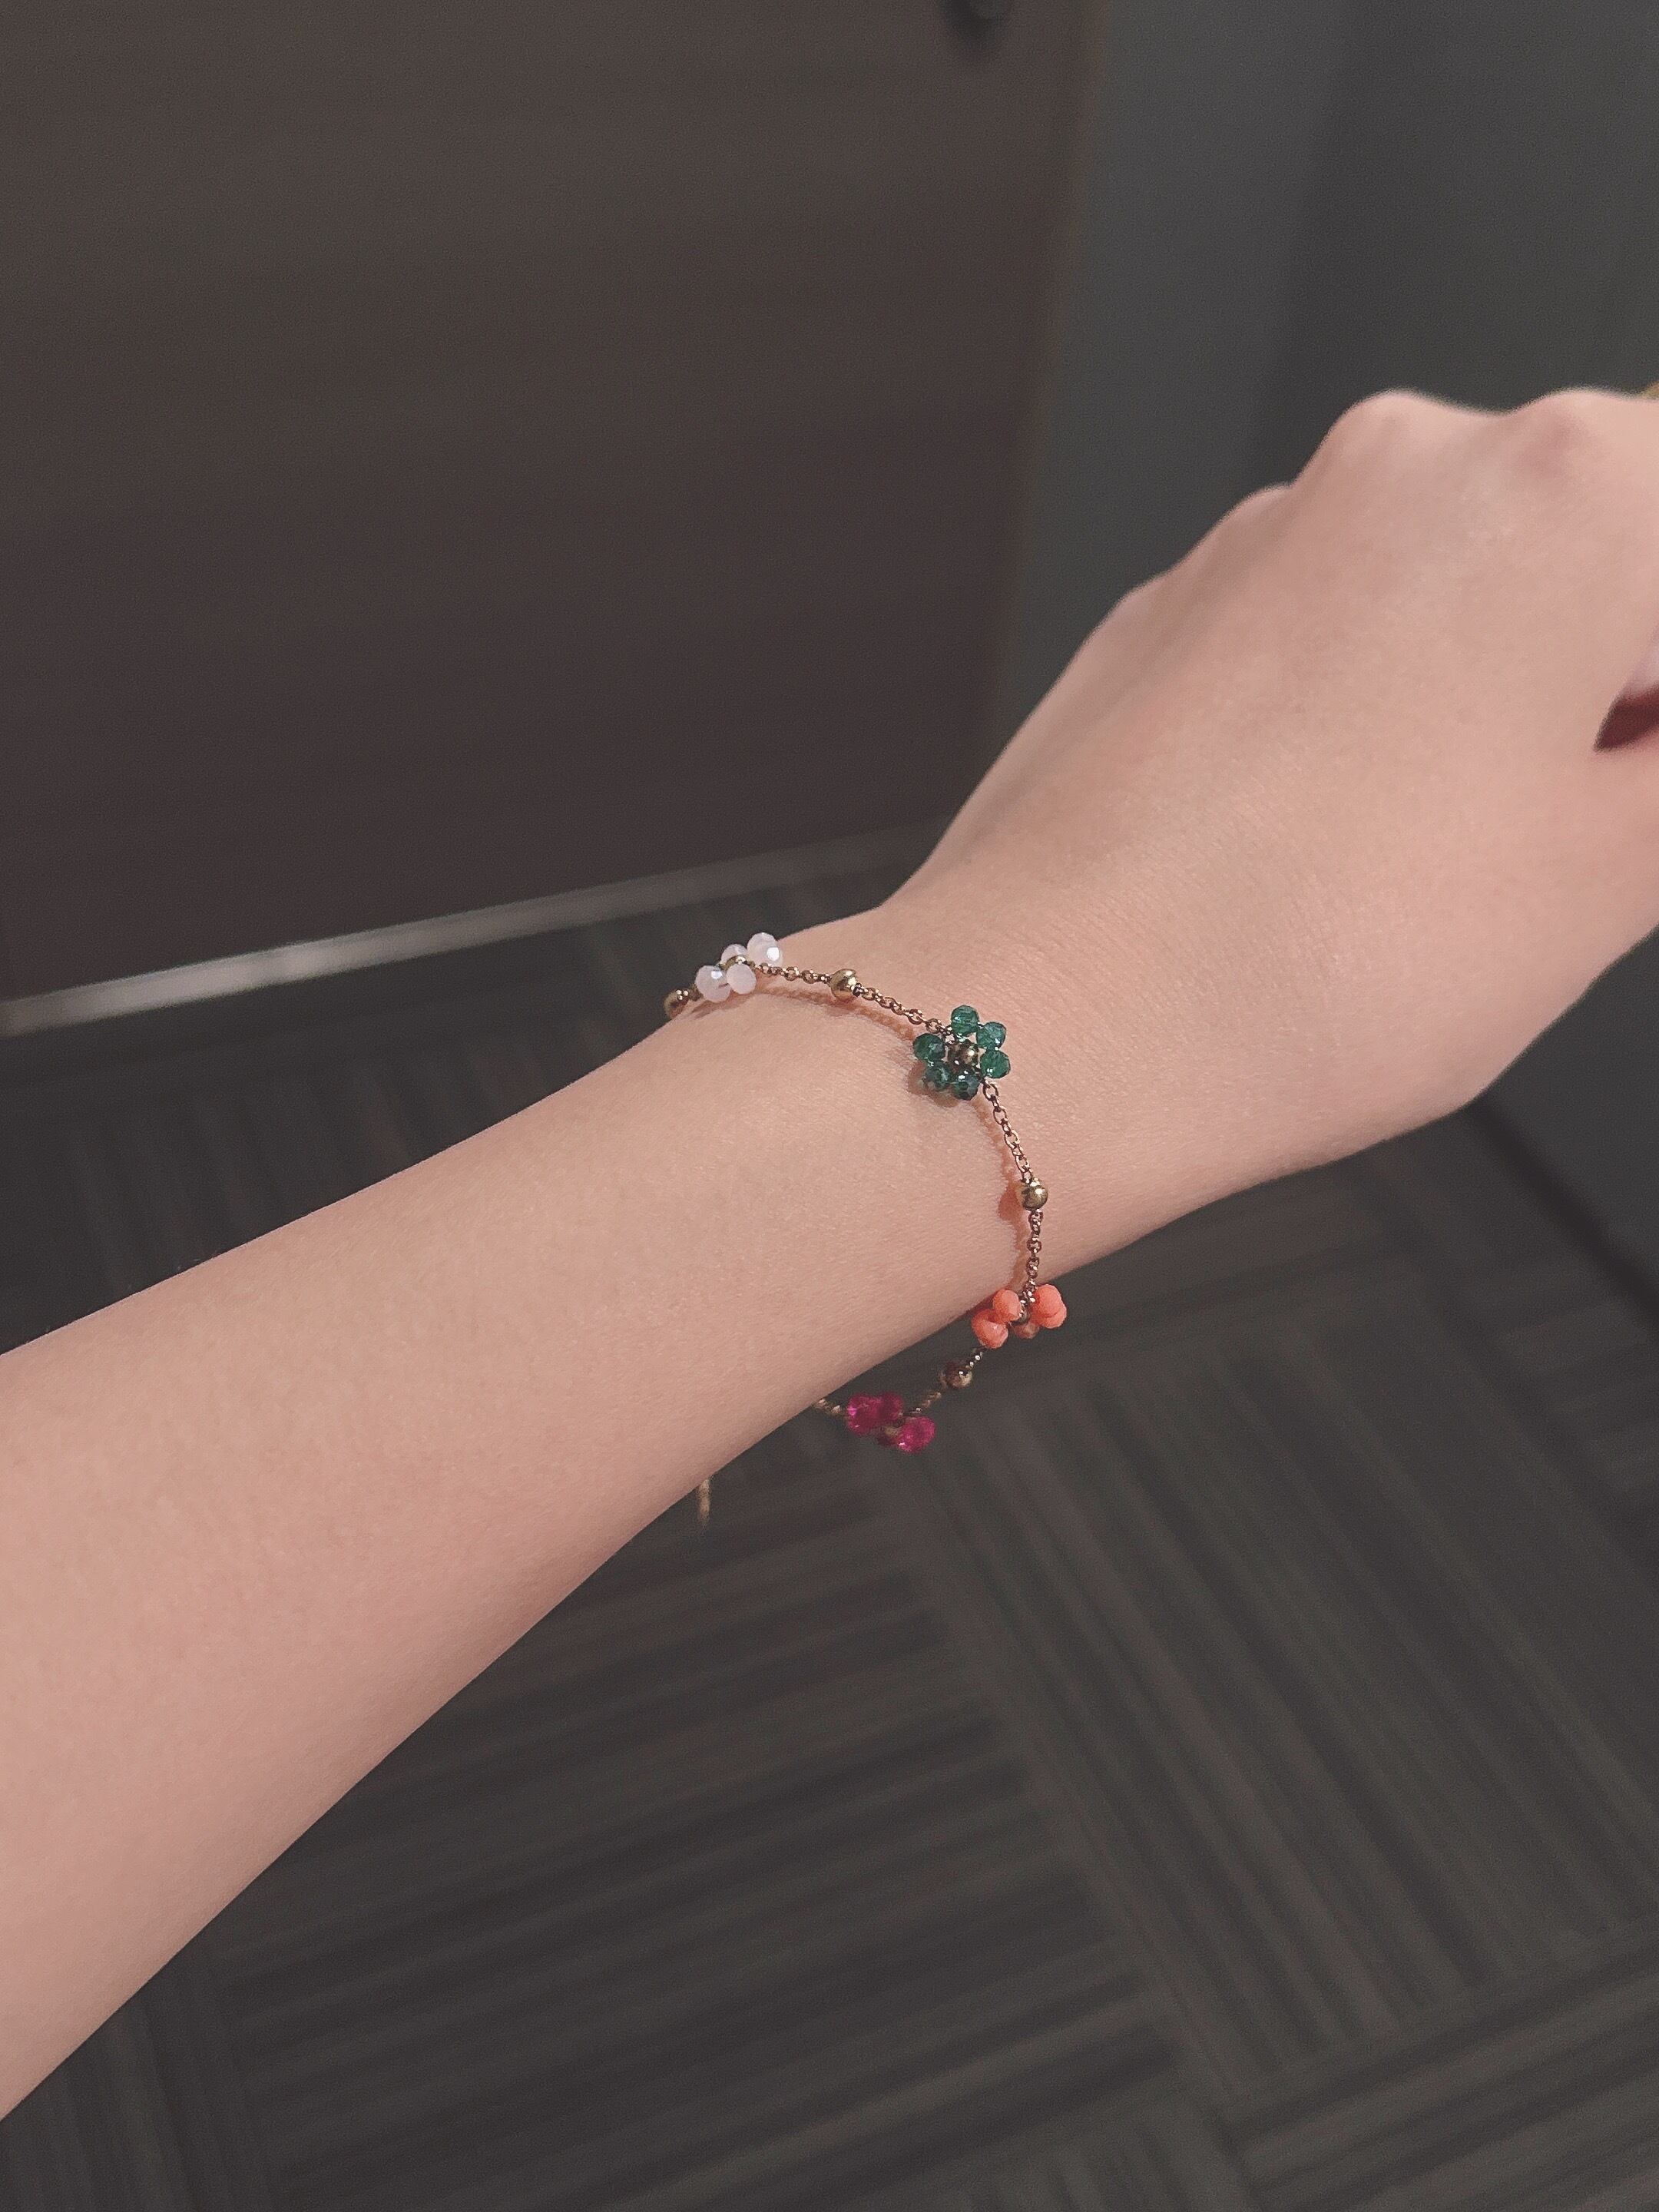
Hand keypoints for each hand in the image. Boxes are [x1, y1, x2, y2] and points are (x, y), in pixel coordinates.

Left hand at [855, 389, 1658, 1264]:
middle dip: (1620, 688)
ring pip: (1461, 593)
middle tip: (1594, 834)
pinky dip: (1377, 715)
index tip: (1638, 793)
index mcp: (1569, 490)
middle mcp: (1411, 469)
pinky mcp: (1178, 611)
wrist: (1052, 1024)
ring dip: (1503, 703)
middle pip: (1603, 548)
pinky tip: (1343, 850)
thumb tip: (1649, 749)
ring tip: (1456, 869)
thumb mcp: (1610, 881)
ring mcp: (1273, 534)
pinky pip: (1332, 638)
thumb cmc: (1307, 963)